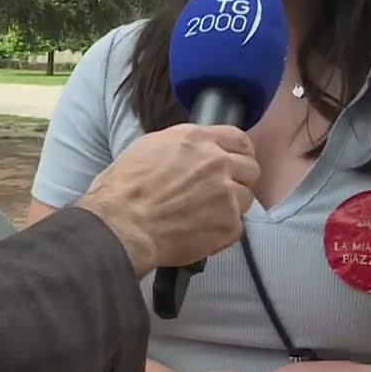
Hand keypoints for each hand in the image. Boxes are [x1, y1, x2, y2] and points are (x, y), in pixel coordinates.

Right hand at [77, 123, 257, 274]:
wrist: (121, 226)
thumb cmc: (123, 190)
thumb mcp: (149, 147)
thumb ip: (181, 146)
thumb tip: (194, 152)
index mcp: (197, 139)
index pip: (238, 139)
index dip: (239, 152)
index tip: (236, 162)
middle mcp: (216, 161)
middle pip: (250, 168)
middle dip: (239, 180)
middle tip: (221, 193)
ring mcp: (226, 193)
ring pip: (246, 197)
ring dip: (231, 206)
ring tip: (206, 216)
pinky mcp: (228, 223)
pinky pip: (237, 226)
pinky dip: (222, 232)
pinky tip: (201, 232)